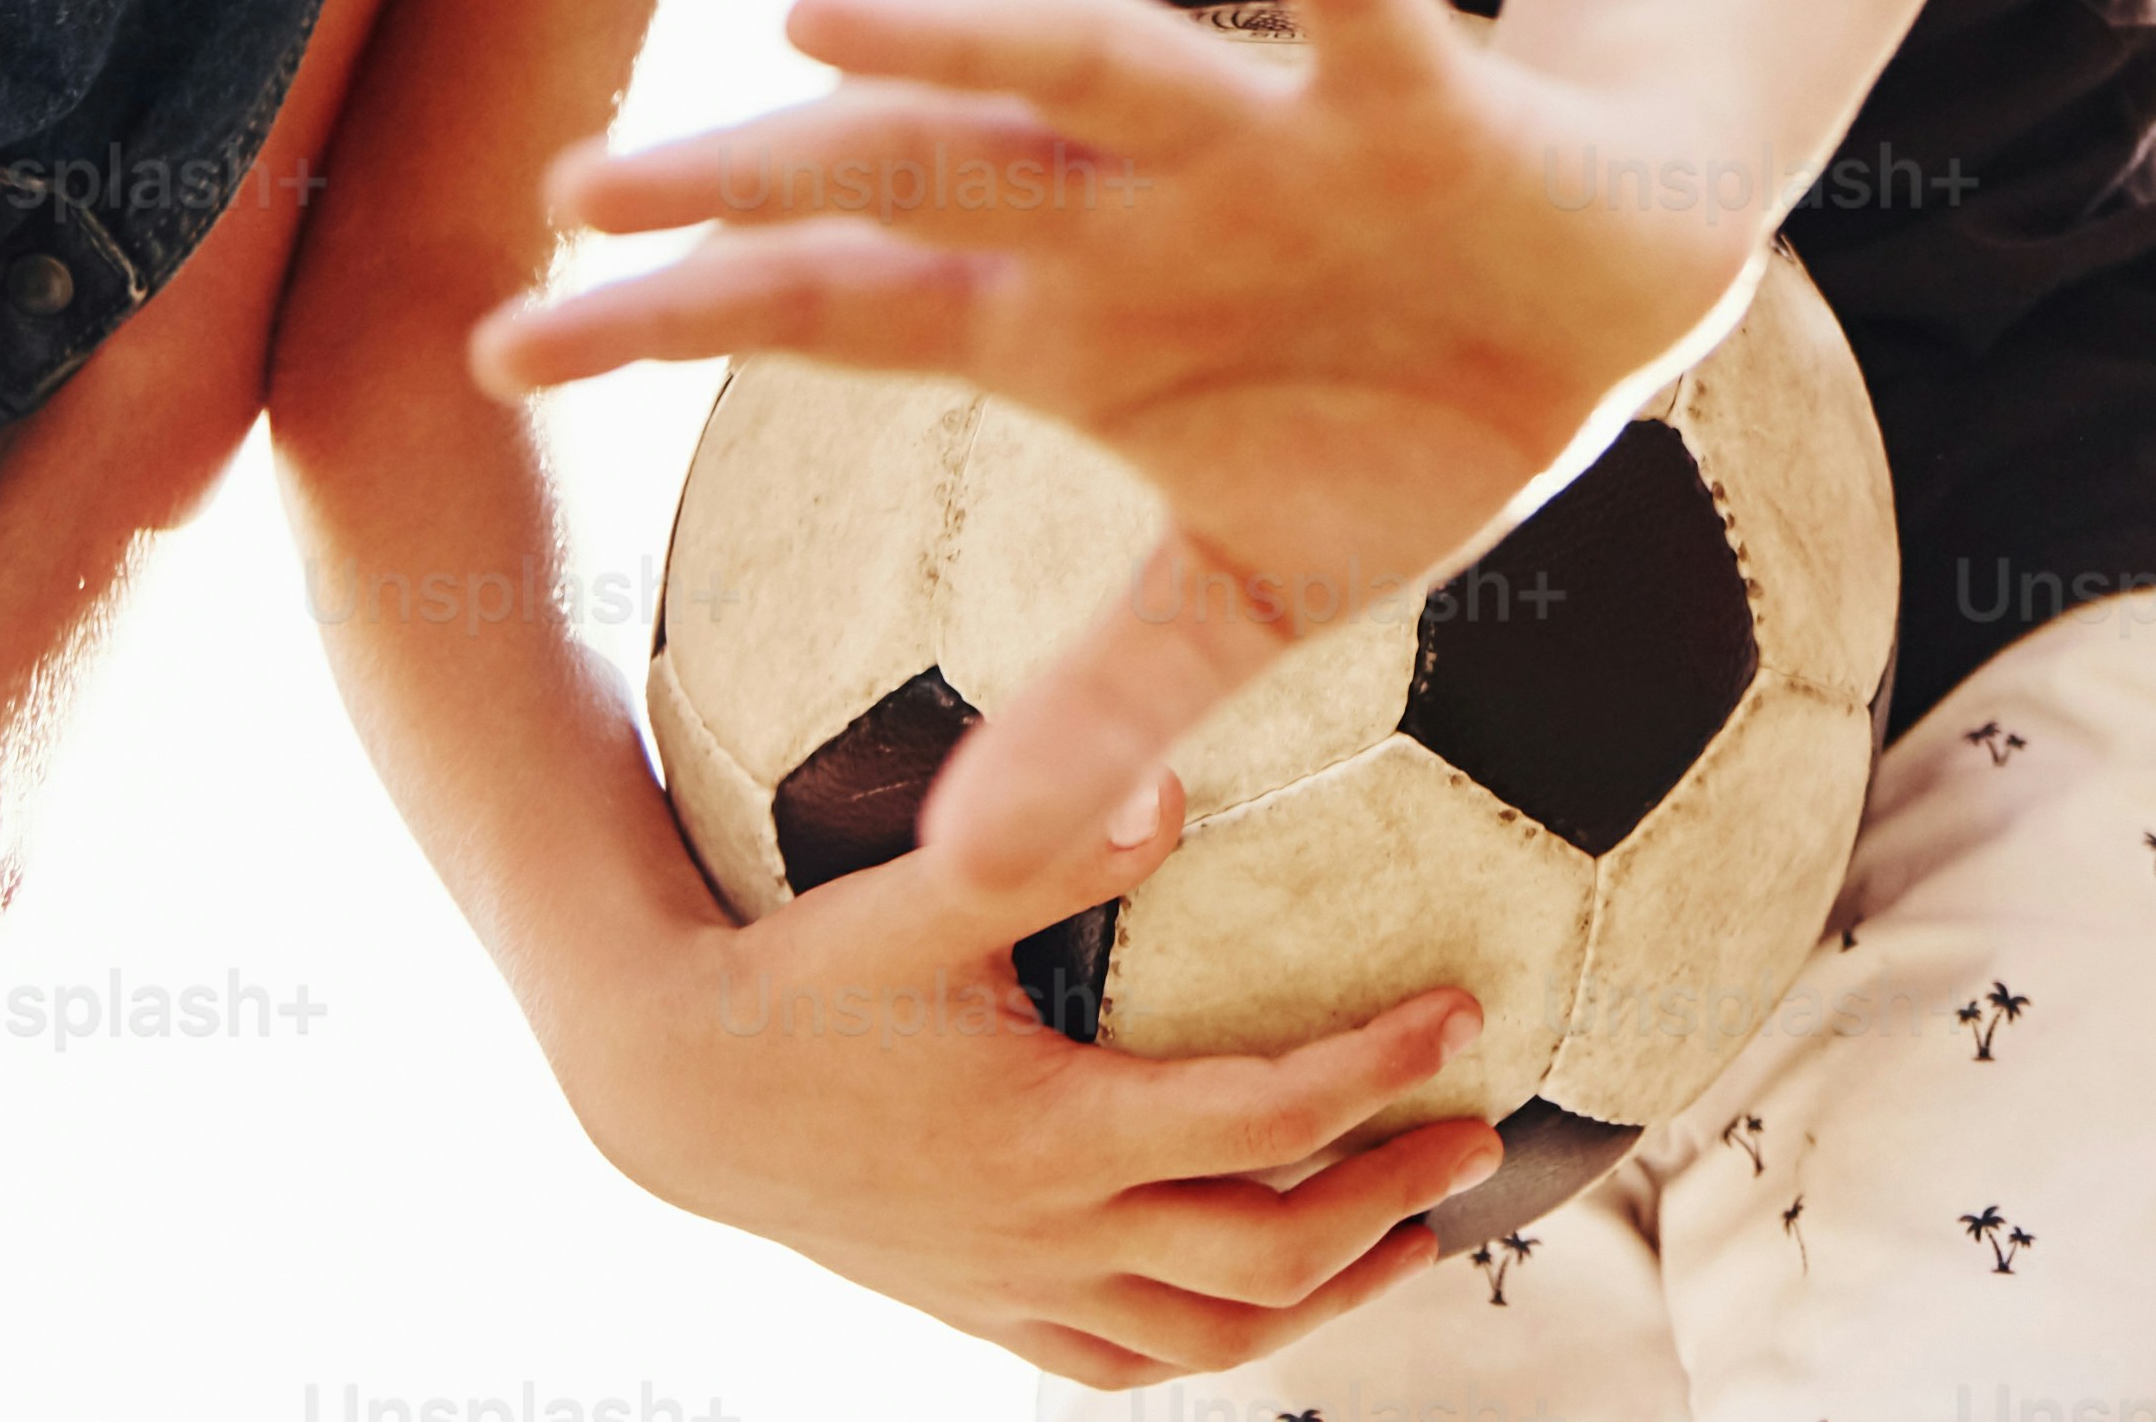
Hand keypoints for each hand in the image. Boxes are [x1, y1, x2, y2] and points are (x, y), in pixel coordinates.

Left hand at [485, 0, 1754, 897]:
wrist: (1614, 304)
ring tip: (807, 14)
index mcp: (1062, 317)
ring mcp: (1260, 140)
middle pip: (906, 170)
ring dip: (956, 29)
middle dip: (751, 179)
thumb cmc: (1406, 421)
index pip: (827, 308)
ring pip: (1082, 60)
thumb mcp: (1249, 598)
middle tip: (577, 187)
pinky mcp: (1414, 97)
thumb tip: (967, 871)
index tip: (497, 350)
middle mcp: (1126, 205)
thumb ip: (1109, 708)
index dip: (672, 320)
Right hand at [557, 784, 1497, 1388]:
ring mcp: (1013, 1286)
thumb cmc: (801, 977)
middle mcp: (1047, 1230)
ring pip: (1205, 1338)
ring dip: (1327, 1298)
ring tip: (1414, 1239)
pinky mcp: (978, 1307)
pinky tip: (1260, 1310)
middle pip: (1266, 1253)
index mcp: (1053, 1129)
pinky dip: (1207, 1349)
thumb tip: (1172, 791)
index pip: (1263, 1115)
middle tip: (1480, 1140)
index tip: (1462, 1017)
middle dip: (1390, 1199)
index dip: (1377, 1069)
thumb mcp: (923, 895)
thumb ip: (1052, 844)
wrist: (675, 1090)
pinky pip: (1115, 1368)